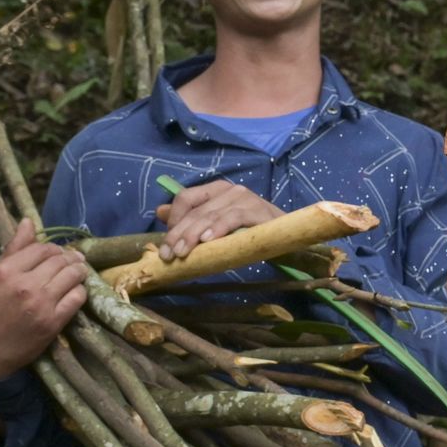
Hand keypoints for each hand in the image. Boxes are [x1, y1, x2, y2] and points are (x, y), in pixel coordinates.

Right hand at [0, 219, 88, 380]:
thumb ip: (13, 250)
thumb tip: (28, 221)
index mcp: (6, 271)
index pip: (42, 248)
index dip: (54, 249)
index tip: (57, 253)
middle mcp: (25, 285)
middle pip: (60, 260)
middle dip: (70, 258)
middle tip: (74, 261)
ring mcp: (41, 303)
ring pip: (73, 275)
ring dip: (79, 272)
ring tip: (77, 273)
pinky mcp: (53, 321)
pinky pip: (78, 297)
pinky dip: (80, 292)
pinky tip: (75, 292)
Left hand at [155, 180, 284, 260]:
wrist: (287, 234)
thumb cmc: (250, 230)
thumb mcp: (216, 223)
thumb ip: (191, 217)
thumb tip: (159, 212)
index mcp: (216, 190)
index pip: (185, 198)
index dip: (173, 220)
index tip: (167, 244)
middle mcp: (229, 190)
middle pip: (195, 210)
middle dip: (178, 234)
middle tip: (168, 256)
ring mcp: (244, 198)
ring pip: (210, 215)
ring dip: (193, 235)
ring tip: (182, 253)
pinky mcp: (258, 210)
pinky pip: (233, 218)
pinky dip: (218, 229)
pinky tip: (208, 240)